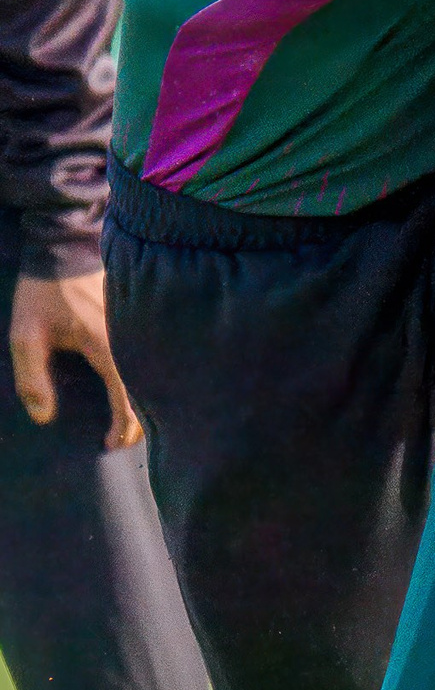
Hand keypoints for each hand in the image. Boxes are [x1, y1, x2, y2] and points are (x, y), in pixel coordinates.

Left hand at [10, 268, 143, 447]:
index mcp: (107, 345)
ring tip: (135, 417)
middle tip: (125, 439)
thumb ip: (32, 378)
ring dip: (147, 396)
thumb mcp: (25, 336)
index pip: (126, 395)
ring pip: (154, 368)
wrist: (67, 244)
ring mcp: (139, 322)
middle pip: (149, 386)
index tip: (113, 445)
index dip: (124, 425)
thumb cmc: (44, 292)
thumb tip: (44, 416)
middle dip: (141, 419)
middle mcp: (131, 336)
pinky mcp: (138, 312)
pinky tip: (140, 382)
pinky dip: (148, 373)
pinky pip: (150, 351)